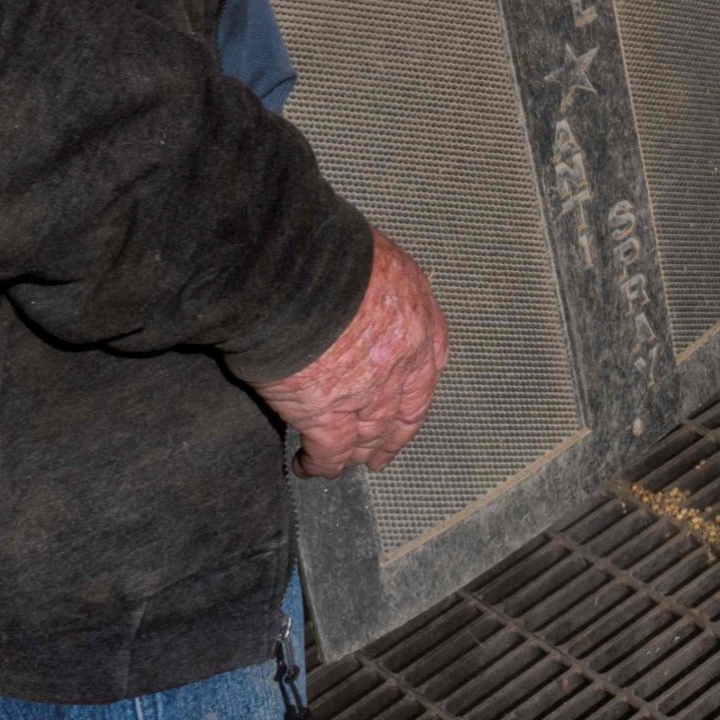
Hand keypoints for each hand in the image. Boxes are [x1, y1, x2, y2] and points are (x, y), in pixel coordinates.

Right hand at [247, 230, 444, 475]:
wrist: (290, 272)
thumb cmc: (324, 252)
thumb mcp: (373, 259)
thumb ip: (378, 288)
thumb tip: (362, 296)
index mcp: (417, 318)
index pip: (429, 367)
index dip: (415, 393)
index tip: (406, 408)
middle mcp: (403, 360)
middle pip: (403, 412)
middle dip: (391, 437)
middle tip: (380, 454)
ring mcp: (368, 393)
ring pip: (368, 437)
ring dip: (354, 454)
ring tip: (339, 464)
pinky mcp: (327, 415)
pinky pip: (329, 452)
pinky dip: (319, 465)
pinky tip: (306, 466)